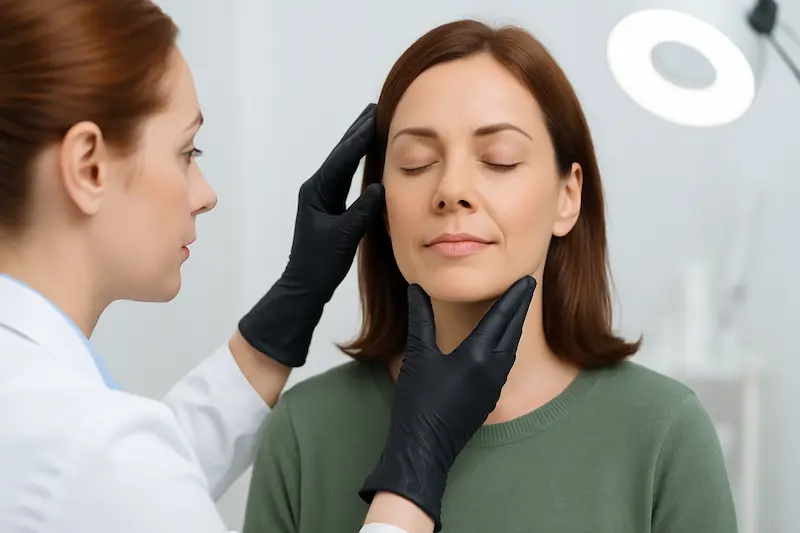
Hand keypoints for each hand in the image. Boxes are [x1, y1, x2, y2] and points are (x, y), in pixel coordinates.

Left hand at [238, 104, 383, 366]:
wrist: (306, 284)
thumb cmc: (320, 263)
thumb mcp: (344, 237)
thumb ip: (362, 211)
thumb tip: (380, 186)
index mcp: (316, 191)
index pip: (342, 159)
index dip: (359, 138)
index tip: (376, 117)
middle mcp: (317, 188)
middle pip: (340, 154)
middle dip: (357, 131)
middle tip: (375, 107)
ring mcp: (322, 196)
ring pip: (343, 163)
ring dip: (358, 143)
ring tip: (373, 122)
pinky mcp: (329, 206)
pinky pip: (346, 177)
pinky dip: (358, 162)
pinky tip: (367, 155)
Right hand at [359, 276, 536, 531]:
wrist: (424, 448)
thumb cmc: (418, 404)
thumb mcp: (418, 356)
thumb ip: (420, 318)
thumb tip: (417, 290)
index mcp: (478, 355)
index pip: (502, 317)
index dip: (515, 296)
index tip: (527, 279)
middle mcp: (493, 370)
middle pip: (512, 331)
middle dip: (519, 308)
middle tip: (527, 287)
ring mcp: (494, 386)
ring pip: (510, 348)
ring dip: (514, 327)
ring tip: (515, 310)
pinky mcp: (489, 399)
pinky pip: (504, 364)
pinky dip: (505, 346)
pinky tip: (499, 343)